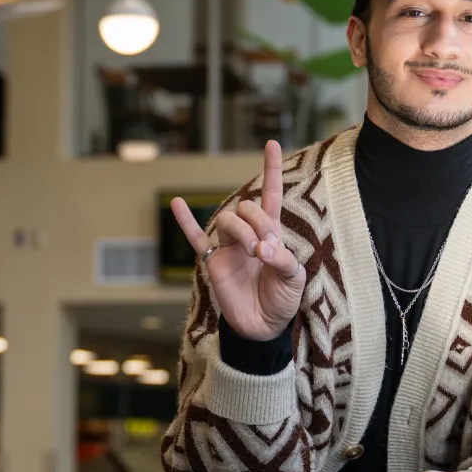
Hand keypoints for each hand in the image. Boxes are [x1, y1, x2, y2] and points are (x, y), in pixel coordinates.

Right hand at [169, 140, 303, 341]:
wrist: (262, 327)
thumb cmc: (282, 300)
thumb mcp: (294, 279)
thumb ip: (282, 259)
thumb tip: (262, 247)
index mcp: (272, 233)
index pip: (271, 196)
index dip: (271, 170)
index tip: (271, 144)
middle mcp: (249, 235)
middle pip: (247, 208)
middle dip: (258, 222)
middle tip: (266, 249)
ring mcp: (229, 247)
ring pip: (228, 220)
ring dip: (241, 230)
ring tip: (253, 252)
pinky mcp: (213, 262)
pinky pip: (196, 238)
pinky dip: (186, 221)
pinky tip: (177, 203)